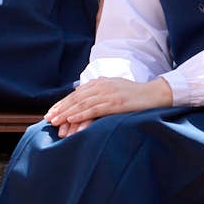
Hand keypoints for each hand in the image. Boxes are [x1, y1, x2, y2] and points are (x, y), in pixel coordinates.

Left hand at [43, 76, 173, 137]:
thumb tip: (81, 94)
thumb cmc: (134, 94)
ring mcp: (108, 94)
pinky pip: (94, 109)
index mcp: (100, 82)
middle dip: (60, 108)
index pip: (76, 94)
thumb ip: (98, 91)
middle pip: (76, 98)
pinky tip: (71, 119)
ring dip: (66, 113)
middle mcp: (101, 86)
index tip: (51, 112)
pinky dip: (81, 114)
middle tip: (48, 118)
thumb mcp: (113, 88)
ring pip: (82, 104)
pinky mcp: (116, 103)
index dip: (62, 103)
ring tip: (55, 121)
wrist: (154, 93)